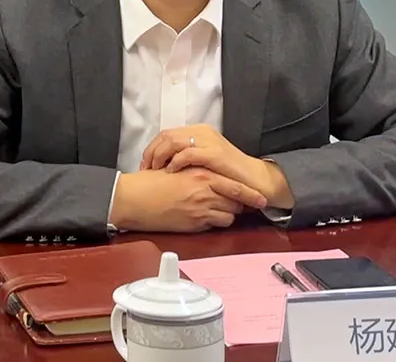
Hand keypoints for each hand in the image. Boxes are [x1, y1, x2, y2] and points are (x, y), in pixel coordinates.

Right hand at [109, 168, 266, 232]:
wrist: (134, 198)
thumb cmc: (151, 182)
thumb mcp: (179, 169)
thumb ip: (198, 174)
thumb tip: (212, 179)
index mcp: (202, 175)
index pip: (236, 186)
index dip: (251, 194)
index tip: (262, 199)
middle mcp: (205, 192)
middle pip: (236, 203)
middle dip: (239, 205)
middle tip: (239, 205)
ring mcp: (200, 210)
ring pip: (227, 217)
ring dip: (226, 215)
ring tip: (217, 210)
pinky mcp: (192, 224)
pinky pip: (213, 226)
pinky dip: (214, 223)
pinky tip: (205, 218)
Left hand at [142, 125, 294, 208]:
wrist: (254, 180)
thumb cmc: (227, 175)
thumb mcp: (203, 162)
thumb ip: (186, 158)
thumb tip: (161, 165)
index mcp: (198, 132)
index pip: (166, 134)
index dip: (151, 149)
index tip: (144, 165)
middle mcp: (202, 132)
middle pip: (166, 136)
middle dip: (152, 153)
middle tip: (145, 169)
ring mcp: (208, 141)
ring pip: (173, 141)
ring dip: (160, 156)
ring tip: (155, 170)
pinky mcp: (214, 153)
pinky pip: (188, 153)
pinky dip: (176, 161)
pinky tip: (171, 172)